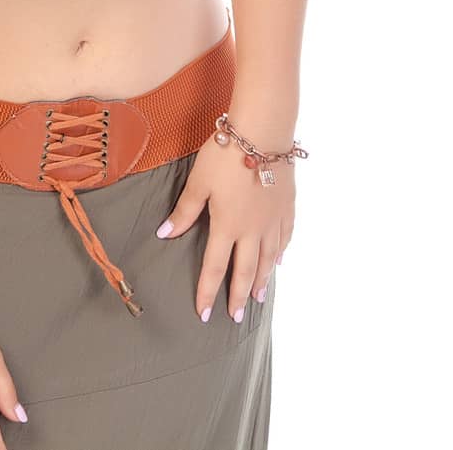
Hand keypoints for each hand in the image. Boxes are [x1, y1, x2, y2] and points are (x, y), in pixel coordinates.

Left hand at [155, 128, 295, 321]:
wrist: (263, 135)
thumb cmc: (224, 156)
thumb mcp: (198, 182)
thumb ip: (184, 211)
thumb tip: (165, 234)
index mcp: (227, 225)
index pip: (215, 267)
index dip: (208, 291)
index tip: (204, 314)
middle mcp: (252, 230)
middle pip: (244, 270)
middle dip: (237, 296)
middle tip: (234, 317)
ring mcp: (273, 221)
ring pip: (267, 259)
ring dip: (260, 280)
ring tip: (256, 298)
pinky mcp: (286, 209)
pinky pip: (284, 239)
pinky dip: (279, 254)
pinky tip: (277, 262)